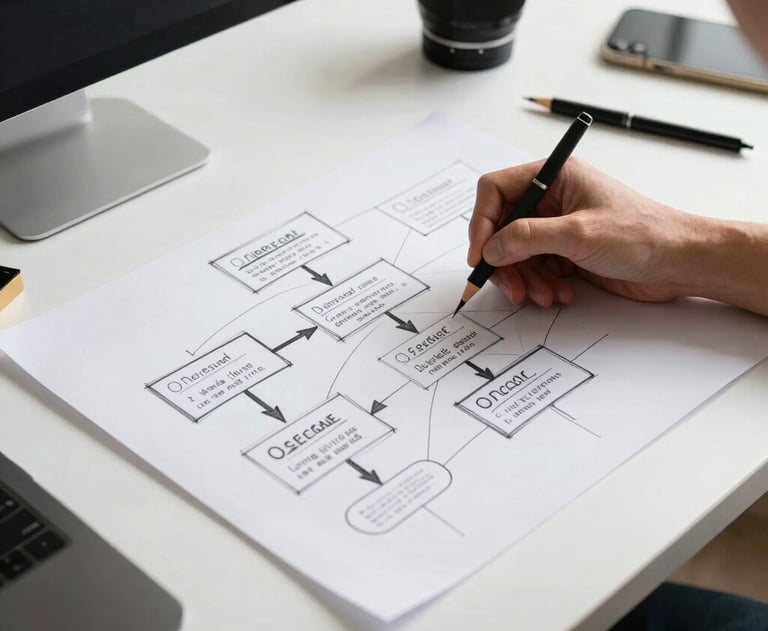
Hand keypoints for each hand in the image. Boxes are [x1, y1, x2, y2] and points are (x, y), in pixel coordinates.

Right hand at [467, 158, 711, 306]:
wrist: (680, 263)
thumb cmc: (642, 235)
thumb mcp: (579, 234)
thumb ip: (528, 238)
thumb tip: (490, 247)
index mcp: (555, 177)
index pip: (496, 190)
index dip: (482, 222)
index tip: (480, 255)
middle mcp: (552, 199)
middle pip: (502, 227)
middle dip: (504, 261)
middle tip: (512, 287)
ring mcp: (558, 227)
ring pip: (516, 253)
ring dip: (525, 278)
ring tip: (545, 296)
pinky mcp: (566, 252)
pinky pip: (535, 268)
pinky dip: (541, 284)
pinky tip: (561, 293)